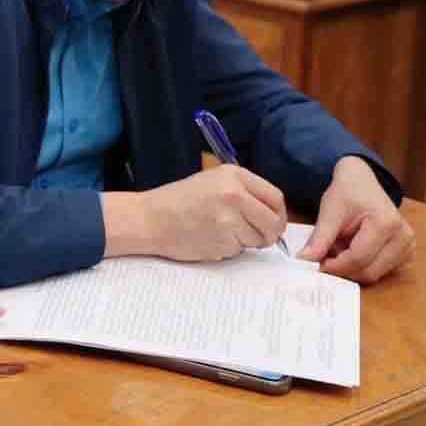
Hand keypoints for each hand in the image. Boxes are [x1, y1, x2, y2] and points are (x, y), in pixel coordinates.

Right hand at [116, 165, 287, 262]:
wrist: (148, 218)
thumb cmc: (177, 201)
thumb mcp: (212, 182)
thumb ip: (243, 193)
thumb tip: (273, 215)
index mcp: (234, 175)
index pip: (275, 197)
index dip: (278, 214)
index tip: (272, 223)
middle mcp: (234, 193)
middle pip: (273, 222)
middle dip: (268, 234)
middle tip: (255, 237)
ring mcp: (229, 217)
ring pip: (258, 239)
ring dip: (245, 242)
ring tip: (219, 232)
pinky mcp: (223, 239)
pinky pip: (239, 250)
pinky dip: (228, 249)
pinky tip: (209, 239)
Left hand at [298, 157, 413, 282]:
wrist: (361, 181)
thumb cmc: (347, 192)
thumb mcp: (329, 212)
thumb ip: (319, 239)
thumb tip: (306, 260)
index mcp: (386, 223)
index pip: (358, 258)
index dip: (335, 266)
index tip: (316, 266)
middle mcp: (403, 236)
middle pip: (369, 271)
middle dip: (343, 270)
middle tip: (325, 258)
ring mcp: (408, 246)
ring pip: (374, 274)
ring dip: (353, 269)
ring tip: (340, 248)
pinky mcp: (406, 253)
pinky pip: (381, 271)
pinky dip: (363, 267)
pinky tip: (352, 250)